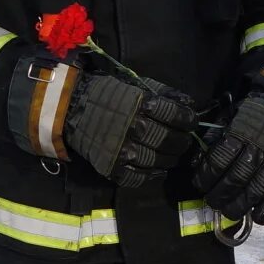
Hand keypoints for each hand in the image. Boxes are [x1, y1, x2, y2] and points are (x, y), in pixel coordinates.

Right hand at [65, 73, 197, 187]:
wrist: (72, 107)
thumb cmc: (109, 94)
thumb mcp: (137, 85)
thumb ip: (164, 94)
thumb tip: (190, 104)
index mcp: (142, 106)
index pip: (177, 116)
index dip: (189, 120)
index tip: (190, 122)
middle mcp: (135, 129)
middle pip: (171, 141)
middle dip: (182, 142)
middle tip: (184, 140)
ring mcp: (123, 151)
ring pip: (158, 161)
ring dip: (170, 159)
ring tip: (172, 155)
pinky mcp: (112, 167)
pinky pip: (138, 177)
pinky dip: (152, 175)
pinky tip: (157, 169)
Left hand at [194, 90, 263, 222]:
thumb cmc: (250, 118)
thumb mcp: (227, 118)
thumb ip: (212, 139)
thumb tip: (195, 162)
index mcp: (240, 135)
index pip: (218, 161)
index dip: (205, 176)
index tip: (199, 184)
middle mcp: (259, 151)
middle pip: (235, 180)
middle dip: (219, 195)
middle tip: (212, 201)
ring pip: (255, 192)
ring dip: (238, 206)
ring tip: (228, 211)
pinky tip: (256, 216)